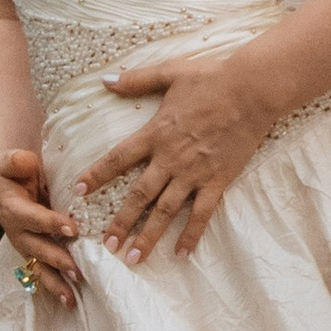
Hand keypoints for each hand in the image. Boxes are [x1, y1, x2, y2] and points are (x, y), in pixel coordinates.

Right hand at [0, 142, 80, 306]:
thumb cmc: (9, 169)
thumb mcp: (10, 160)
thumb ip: (16, 161)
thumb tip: (24, 162)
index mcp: (12, 208)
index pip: (31, 217)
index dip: (49, 222)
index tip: (71, 227)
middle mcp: (17, 231)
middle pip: (36, 248)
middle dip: (56, 260)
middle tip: (77, 271)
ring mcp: (25, 243)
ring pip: (39, 266)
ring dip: (55, 283)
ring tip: (71, 299)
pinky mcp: (33, 250)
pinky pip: (43, 270)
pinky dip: (55, 286)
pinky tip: (71, 301)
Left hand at [82, 49, 271, 264]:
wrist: (252, 90)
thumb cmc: (212, 78)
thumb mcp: (170, 72)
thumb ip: (136, 80)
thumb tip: (104, 80)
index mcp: (156, 133)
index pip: (118, 158)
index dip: (96, 175)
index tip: (78, 192)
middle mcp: (170, 159)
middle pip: (138, 195)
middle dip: (121, 222)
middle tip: (106, 245)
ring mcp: (194, 173)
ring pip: (165, 211)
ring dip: (148, 236)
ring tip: (134, 259)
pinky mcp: (218, 180)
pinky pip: (202, 213)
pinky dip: (191, 234)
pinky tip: (182, 254)